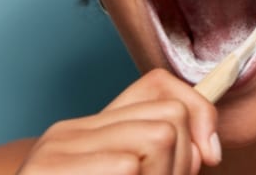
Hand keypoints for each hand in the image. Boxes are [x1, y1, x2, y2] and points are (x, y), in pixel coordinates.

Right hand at [16, 69, 221, 174]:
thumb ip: (158, 162)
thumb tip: (207, 149)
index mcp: (89, 130)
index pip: (163, 90)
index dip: (199, 117)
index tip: (207, 156)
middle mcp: (69, 133)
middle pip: (169, 119)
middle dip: (181, 164)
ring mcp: (55, 152)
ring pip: (156, 140)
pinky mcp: (48, 170)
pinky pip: (128, 166)